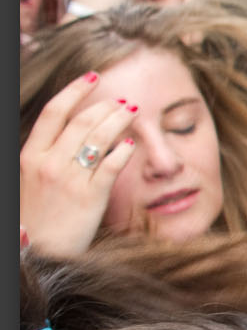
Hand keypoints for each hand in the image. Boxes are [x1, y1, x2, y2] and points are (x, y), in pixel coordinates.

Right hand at [19, 74, 138, 258]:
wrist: (38, 252)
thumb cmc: (38, 217)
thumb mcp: (30, 179)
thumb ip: (48, 155)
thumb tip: (71, 133)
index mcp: (30, 156)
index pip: (54, 112)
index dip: (75, 90)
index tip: (93, 77)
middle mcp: (48, 163)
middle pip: (81, 121)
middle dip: (106, 105)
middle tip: (125, 100)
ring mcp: (69, 179)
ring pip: (97, 137)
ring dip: (118, 120)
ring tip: (132, 112)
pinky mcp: (89, 197)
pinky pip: (110, 166)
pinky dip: (123, 151)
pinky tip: (131, 144)